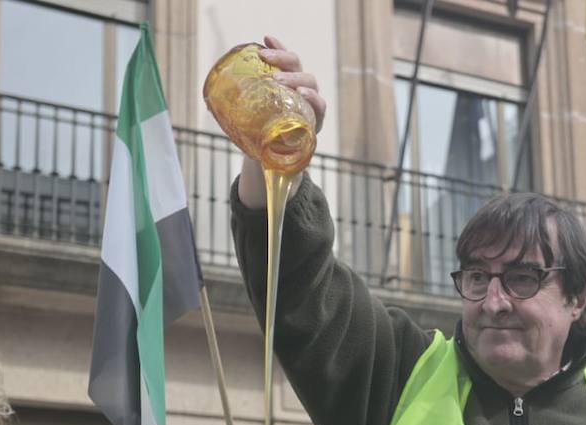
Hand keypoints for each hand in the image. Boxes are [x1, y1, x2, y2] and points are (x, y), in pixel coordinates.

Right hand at [238, 37, 325, 207]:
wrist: (275, 148)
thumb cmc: (279, 165)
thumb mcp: (280, 176)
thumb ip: (279, 191)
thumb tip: (272, 224)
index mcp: (313, 125)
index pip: (320, 108)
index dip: (314, 101)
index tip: (302, 97)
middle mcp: (307, 104)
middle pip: (309, 83)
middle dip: (297, 78)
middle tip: (279, 80)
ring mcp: (294, 89)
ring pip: (297, 69)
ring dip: (284, 59)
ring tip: (266, 56)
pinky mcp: (280, 79)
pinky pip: (282, 61)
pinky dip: (276, 49)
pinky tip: (265, 38)